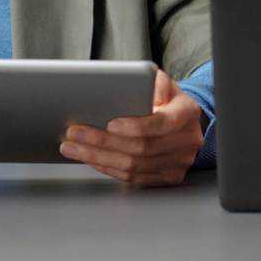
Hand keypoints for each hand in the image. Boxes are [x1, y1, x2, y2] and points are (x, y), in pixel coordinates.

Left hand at [59, 69, 203, 185]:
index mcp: (187, 113)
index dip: (134, 126)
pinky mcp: (168, 177)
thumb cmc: (168, 100)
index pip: (160, 123)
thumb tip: (136, 88)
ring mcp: (178, 163)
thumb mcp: (164, 82)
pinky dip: (108, 169)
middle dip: (103, 142)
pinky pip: (134, 178)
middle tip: (76, 133)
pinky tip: (91, 159)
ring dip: (98, 158)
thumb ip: (152, 82)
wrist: (185, 123)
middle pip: (141, 148)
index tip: (109, 123)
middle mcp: (186, 141)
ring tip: (73, 148)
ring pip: (134, 167)